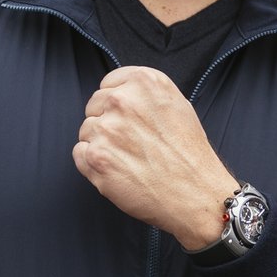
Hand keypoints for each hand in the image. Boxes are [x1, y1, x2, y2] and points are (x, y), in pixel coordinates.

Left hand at [75, 66, 239, 250]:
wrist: (197, 194)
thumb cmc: (190, 155)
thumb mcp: (178, 105)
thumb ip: (145, 95)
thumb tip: (120, 94)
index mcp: (144, 82)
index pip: (108, 83)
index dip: (117, 103)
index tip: (128, 118)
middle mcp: (122, 100)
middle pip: (94, 106)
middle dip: (107, 122)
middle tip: (132, 142)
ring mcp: (106, 129)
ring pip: (87, 131)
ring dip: (101, 144)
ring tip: (130, 159)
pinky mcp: (96, 157)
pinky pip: (80, 154)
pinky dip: (93, 164)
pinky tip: (119, 170)